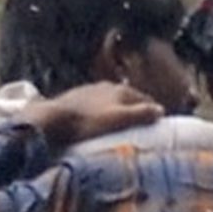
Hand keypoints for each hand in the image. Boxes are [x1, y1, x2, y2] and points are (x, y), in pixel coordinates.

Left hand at [20, 81, 170, 146]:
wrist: (52, 119)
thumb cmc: (88, 123)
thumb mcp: (118, 120)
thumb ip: (141, 114)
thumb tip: (161, 110)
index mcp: (121, 90)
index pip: (146, 99)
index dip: (154, 111)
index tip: (158, 124)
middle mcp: (107, 85)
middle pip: (128, 98)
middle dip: (136, 109)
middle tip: (141, 125)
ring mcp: (90, 89)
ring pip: (111, 99)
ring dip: (118, 109)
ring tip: (119, 125)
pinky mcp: (76, 96)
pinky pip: (96, 103)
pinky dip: (101, 111)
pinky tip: (97, 122)